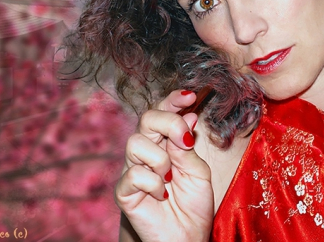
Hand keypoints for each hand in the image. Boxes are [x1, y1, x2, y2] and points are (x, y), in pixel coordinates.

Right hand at [115, 90, 212, 241]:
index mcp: (166, 143)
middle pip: (146, 118)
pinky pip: (134, 174)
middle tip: (185, 141)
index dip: (173, 100)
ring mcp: (134, 170)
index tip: (190, 96)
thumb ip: (188, 146)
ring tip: (170, 178)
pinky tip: (162, 196)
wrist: (188, 237)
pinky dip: (154, 184)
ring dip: (160, 159)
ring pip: (135, 142)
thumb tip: (187, 116)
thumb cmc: (193, 205)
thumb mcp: (199, 171)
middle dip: (168, 122)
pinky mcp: (125, 191)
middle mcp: (148, 152)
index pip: (163, 112)